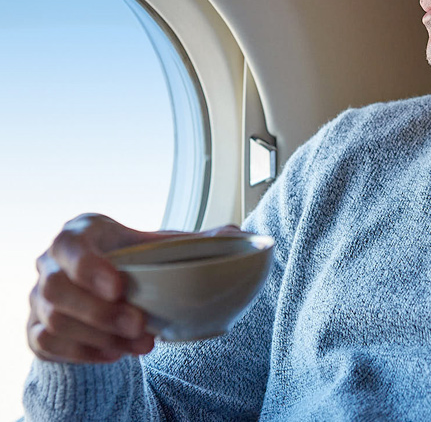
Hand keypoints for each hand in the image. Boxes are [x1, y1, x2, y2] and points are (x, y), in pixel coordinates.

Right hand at [27, 213, 242, 363]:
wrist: (104, 285)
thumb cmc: (131, 259)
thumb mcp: (160, 246)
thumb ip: (197, 240)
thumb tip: (238, 233)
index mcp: (80, 233)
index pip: (69, 244)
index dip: (89, 266)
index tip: (120, 287)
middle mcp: (51, 263)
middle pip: (59, 291)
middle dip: (102, 313)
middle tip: (141, 326)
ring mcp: (39, 297)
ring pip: (54, 322)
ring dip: (99, 337)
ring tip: (141, 342)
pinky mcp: (36, 327)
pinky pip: (48, 345)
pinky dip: (83, 353)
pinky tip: (116, 353)